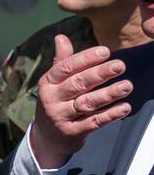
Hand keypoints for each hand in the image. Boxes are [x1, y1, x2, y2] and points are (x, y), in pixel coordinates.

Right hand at [29, 36, 131, 169]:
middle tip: (119, 66)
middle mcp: (52, 99)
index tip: (105, 51)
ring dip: (108, 94)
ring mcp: (61, 116)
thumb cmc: (55, 102)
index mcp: (48, 83)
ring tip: (127, 85)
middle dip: (99, 74)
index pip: (66, 68)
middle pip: (78, 84)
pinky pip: (93, 122)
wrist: (47, 138)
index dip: (85, 58)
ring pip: (87, 103)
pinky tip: (124, 107)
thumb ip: (62, 60)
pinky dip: (110, 115)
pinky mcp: (72, 132)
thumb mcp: (53, 83)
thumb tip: (60, 37)